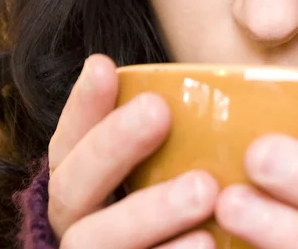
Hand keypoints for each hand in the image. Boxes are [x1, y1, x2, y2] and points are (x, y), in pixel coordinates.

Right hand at [48, 54, 218, 248]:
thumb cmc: (182, 203)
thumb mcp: (171, 164)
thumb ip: (175, 134)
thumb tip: (227, 87)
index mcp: (84, 183)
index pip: (70, 140)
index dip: (82, 104)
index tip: (104, 66)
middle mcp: (80, 219)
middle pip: (72, 185)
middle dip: (111, 144)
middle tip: (157, 113)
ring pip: (95, 238)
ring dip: (148, 210)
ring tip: (205, 189)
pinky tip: (207, 239)